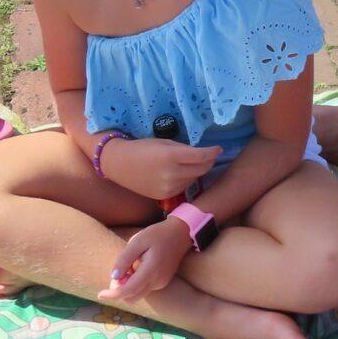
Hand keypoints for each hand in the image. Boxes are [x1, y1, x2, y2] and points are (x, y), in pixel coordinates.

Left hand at [99, 217, 192, 302]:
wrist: (181, 233)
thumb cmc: (158, 234)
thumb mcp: (138, 241)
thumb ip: (124, 259)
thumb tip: (114, 277)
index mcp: (151, 271)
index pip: (128, 290)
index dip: (112, 294)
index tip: (100, 294)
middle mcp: (157, 282)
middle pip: (132, 297)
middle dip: (119, 291)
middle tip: (117, 273)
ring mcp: (161, 283)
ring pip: (138, 294)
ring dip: (128, 286)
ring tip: (130, 266)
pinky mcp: (163, 282)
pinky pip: (144, 288)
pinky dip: (136, 283)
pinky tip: (138, 267)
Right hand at [100, 137, 221, 199]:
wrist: (119, 165)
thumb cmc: (142, 148)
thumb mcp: (164, 142)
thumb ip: (184, 149)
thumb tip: (203, 154)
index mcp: (171, 156)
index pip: (201, 156)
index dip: (212, 152)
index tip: (218, 148)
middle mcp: (171, 174)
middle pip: (201, 169)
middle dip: (208, 162)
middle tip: (209, 155)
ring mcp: (169, 187)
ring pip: (194, 179)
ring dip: (197, 171)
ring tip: (190, 163)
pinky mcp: (166, 196)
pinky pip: (184, 187)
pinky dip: (186, 179)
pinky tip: (179, 173)